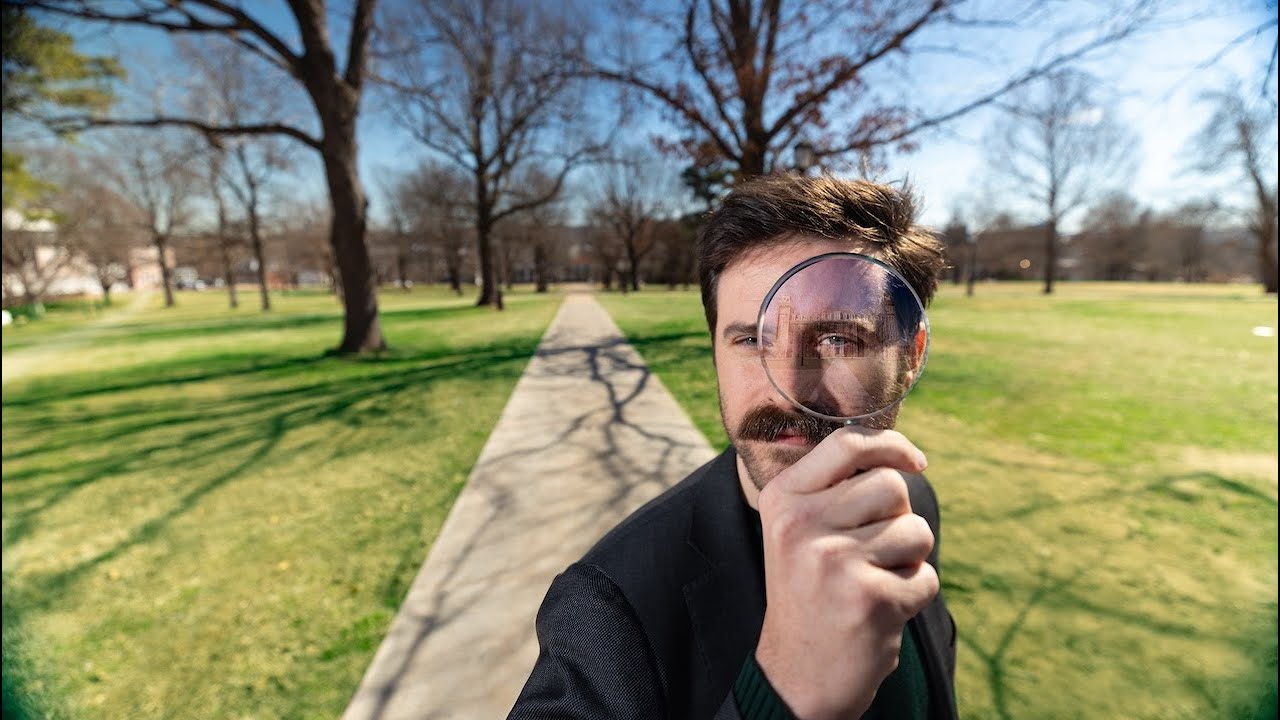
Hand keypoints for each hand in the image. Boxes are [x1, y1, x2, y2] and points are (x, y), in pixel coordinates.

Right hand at [753, 426, 937, 719]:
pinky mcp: (869, 599)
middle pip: (891, 486)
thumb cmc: (809, 594)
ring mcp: (834, 561)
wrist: (797, 674)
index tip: (917, 461)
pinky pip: (926, 577)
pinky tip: (880, 610)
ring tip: (873, 582)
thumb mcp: (799, 531)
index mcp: (782, 500)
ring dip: (909, 559)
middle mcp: (802, 525)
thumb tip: (900, 452)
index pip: (846, 443)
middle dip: (899, 518)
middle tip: (872, 553)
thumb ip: (834, 488)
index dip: (892, 445)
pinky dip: (914, 596)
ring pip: (916, 531)